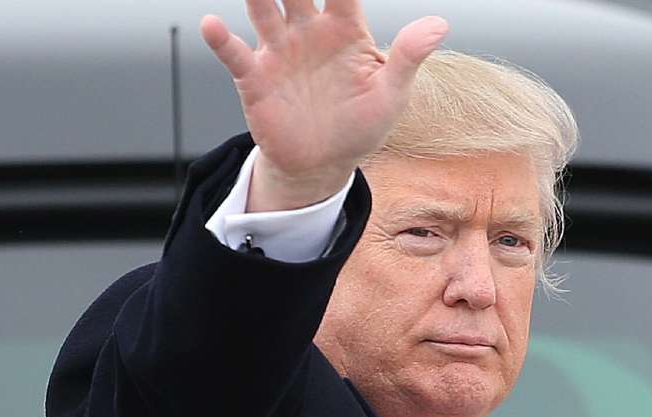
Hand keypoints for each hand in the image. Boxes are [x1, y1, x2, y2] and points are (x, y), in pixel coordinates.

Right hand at [200, 1, 447, 210]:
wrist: (324, 165)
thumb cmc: (361, 126)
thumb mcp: (392, 95)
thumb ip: (408, 57)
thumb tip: (439, 24)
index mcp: (345, 29)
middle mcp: (308, 32)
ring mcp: (279, 52)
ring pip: (263, 9)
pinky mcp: (255, 79)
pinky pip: (235, 54)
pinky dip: (221, 40)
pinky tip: (212, 25)